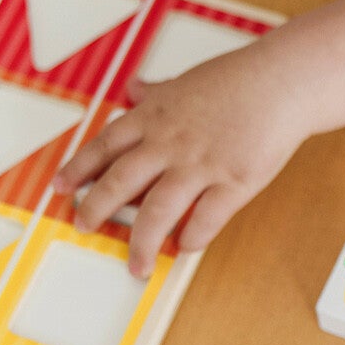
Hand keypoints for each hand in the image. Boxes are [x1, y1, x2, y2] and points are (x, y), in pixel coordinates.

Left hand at [53, 40, 308, 277]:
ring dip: (141, 241)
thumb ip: (157, 92)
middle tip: (83, 227)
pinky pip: (206, 217)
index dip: (79, 168)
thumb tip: (134, 89)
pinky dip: (193, 237)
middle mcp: (170, 143)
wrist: (284, 81)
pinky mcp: (235, 181)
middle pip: (121, 182)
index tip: (61, 188)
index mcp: (155, 118)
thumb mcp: (186, 81)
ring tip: (135, 265)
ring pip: (158, 209)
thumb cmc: (238, 79)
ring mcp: (202, 164)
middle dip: (96, 208)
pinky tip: (183, 248)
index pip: (105, 146)